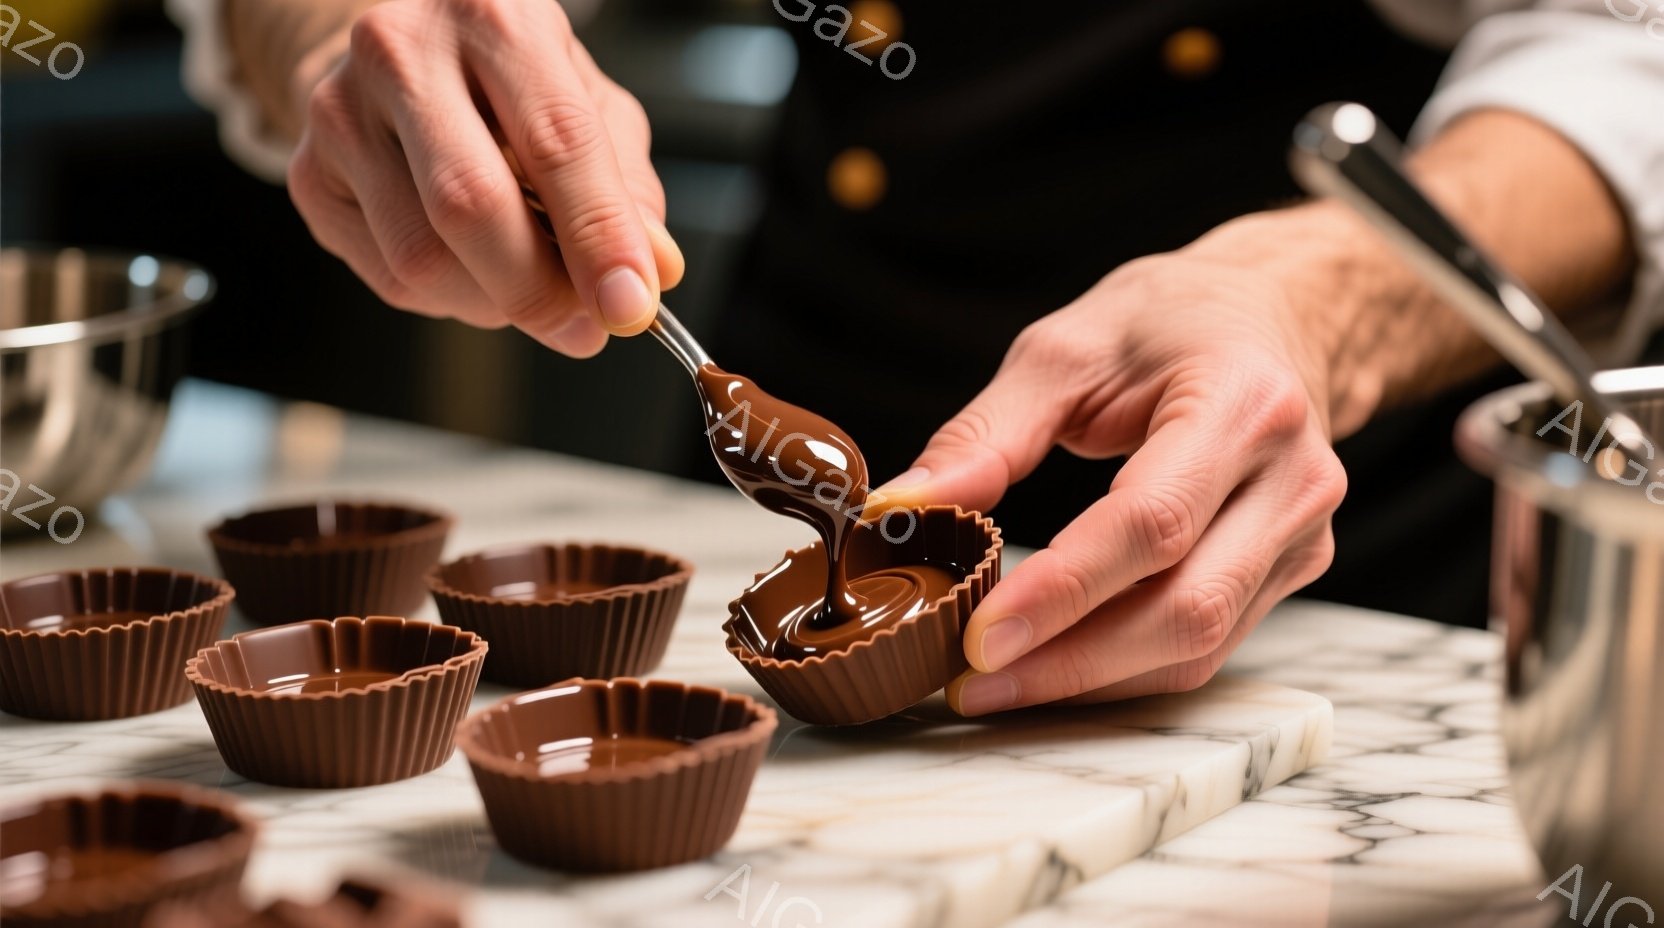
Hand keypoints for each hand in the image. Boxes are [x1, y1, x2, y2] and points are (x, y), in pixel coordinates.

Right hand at [285, 0, 683, 354]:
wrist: (402, 59)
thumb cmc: (507, 85)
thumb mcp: (588, 107)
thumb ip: (626, 188)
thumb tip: (651, 270)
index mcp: (495, 18)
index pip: (556, 140)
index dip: (599, 235)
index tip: (631, 304)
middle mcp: (405, 52)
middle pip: (471, 203)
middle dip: (539, 289)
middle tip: (584, 328)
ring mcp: (342, 112)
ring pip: (424, 256)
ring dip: (496, 302)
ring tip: (530, 288)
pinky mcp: (311, 176)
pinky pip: (389, 277)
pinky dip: (452, 299)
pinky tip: (474, 269)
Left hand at [877, 246, 1347, 712]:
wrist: (1275, 314)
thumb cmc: (1167, 323)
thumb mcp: (1066, 349)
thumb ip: (987, 432)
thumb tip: (907, 508)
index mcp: (1244, 405)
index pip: (1152, 522)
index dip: (1065, 588)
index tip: (981, 634)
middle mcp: (1292, 480)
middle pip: (1185, 607)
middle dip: (1070, 660)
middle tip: (971, 679)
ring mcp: (1303, 535)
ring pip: (1197, 646)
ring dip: (1089, 681)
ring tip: (994, 686)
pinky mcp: (1291, 572)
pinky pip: (1205, 649)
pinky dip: (1122, 672)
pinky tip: (1052, 671)